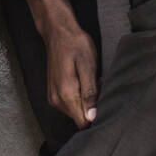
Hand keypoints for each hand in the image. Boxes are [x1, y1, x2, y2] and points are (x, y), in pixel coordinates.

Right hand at [39, 12, 98, 128]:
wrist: (58, 33)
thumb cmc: (76, 45)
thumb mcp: (88, 67)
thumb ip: (90, 94)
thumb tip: (92, 117)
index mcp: (66, 95)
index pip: (84, 123)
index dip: (97, 115)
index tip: (101, 97)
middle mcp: (57, 101)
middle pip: (80, 118)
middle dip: (92, 106)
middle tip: (97, 83)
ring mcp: (53, 98)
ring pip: (76, 112)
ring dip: (86, 100)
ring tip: (90, 80)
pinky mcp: (53, 95)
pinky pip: (70, 105)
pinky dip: (79, 96)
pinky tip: (82, 81)